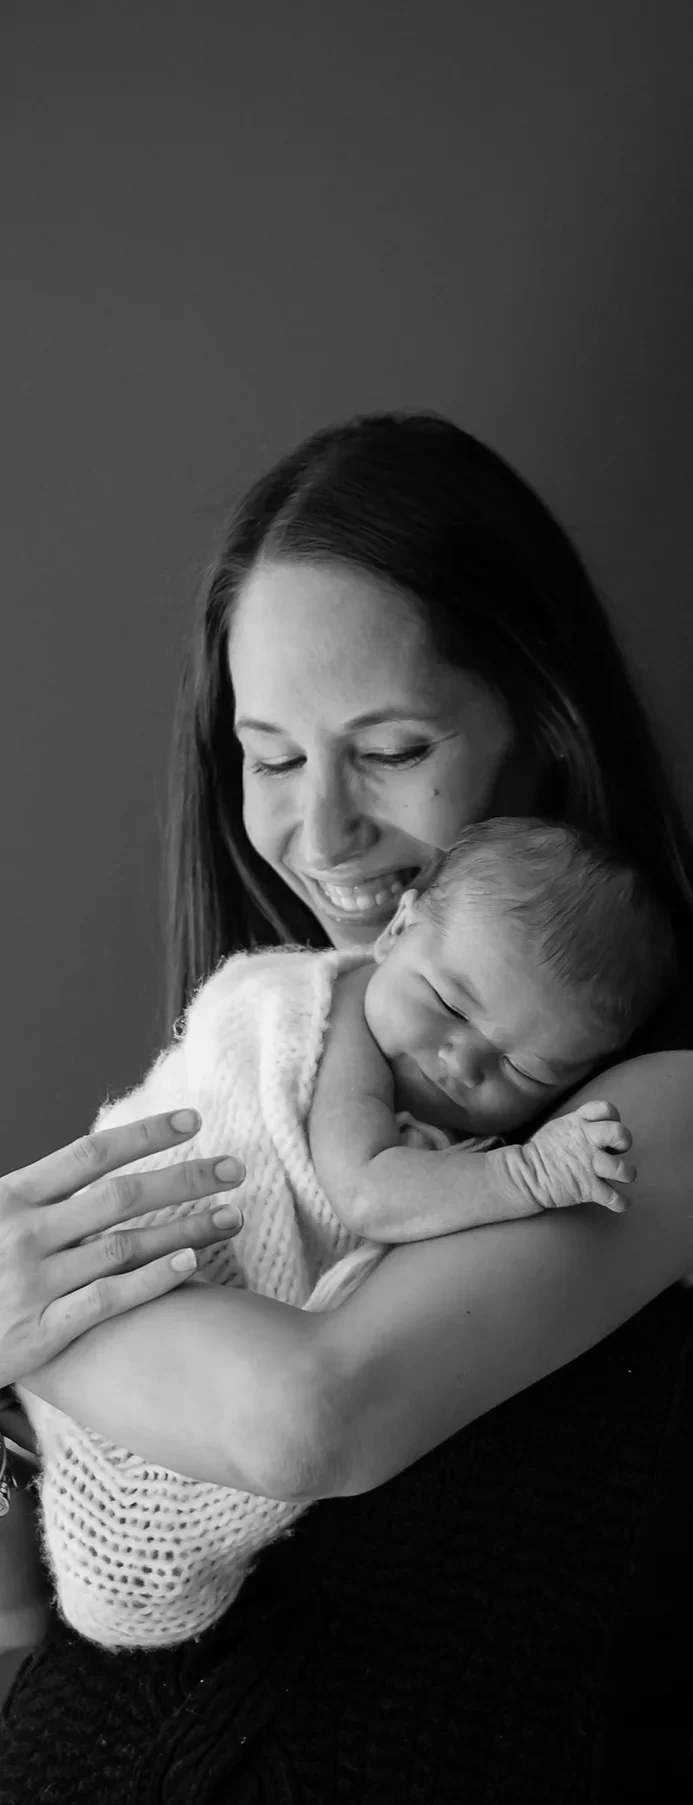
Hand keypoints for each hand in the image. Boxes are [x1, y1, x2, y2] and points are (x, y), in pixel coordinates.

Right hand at [0, 1112, 244, 1385]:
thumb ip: (35, 1193)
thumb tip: (89, 1161)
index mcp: (9, 1196)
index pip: (90, 1153)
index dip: (145, 1133)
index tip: (192, 1120)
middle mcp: (23, 1234)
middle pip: (121, 1196)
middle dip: (185, 1178)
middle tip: (236, 1169)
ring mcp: (32, 1284)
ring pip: (124, 1247)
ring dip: (185, 1227)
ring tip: (231, 1215)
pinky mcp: (38, 1334)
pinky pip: (107, 1301)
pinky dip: (151, 1281)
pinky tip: (191, 1265)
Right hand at [522, 1100, 635, 1214]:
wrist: (526, 1174)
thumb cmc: (543, 1151)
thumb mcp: (560, 1126)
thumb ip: (580, 1124)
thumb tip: (598, 1128)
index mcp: (579, 1123)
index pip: (606, 1109)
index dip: (614, 1117)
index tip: (609, 1127)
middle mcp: (588, 1142)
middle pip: (619, 1134)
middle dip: (625, 1142)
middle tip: (618, 1150)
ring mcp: (589, 1165)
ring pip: (622, 1169)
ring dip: (628, 1173)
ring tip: (624, 1176)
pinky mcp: (588, 1188)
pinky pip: (614, 1198)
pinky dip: (621, 1202)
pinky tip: (621, 1202)